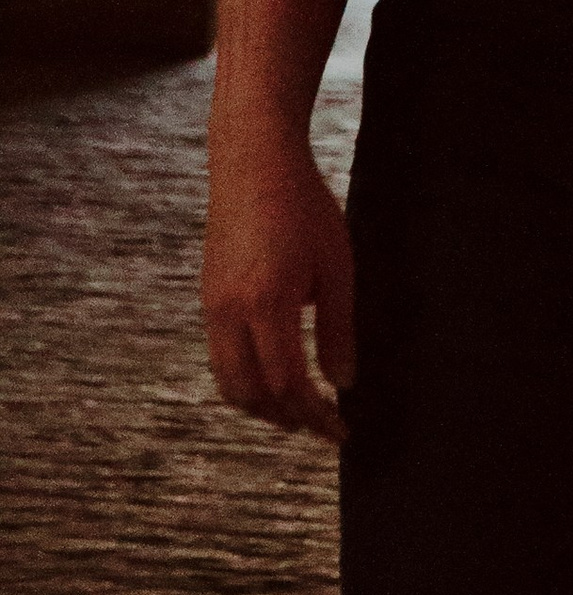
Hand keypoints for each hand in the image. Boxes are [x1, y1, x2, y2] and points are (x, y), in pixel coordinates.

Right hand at [203, 130, 355, 445]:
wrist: (253, 163)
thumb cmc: (304, 208)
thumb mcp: (337, 266)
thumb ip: (338, 329)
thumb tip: (342, 384)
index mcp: (266, 304)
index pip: (287, 385)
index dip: (315, 416)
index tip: (341, 432)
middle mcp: (229, 314)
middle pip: (251, 395)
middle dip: (288, 419)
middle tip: (323, 427)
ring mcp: (212, 308)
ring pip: (229, 383)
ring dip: (263, 405)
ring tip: (301, 410)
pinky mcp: (208, 299)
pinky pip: (221, 359)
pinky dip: (246, 381)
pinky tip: (276, 375)